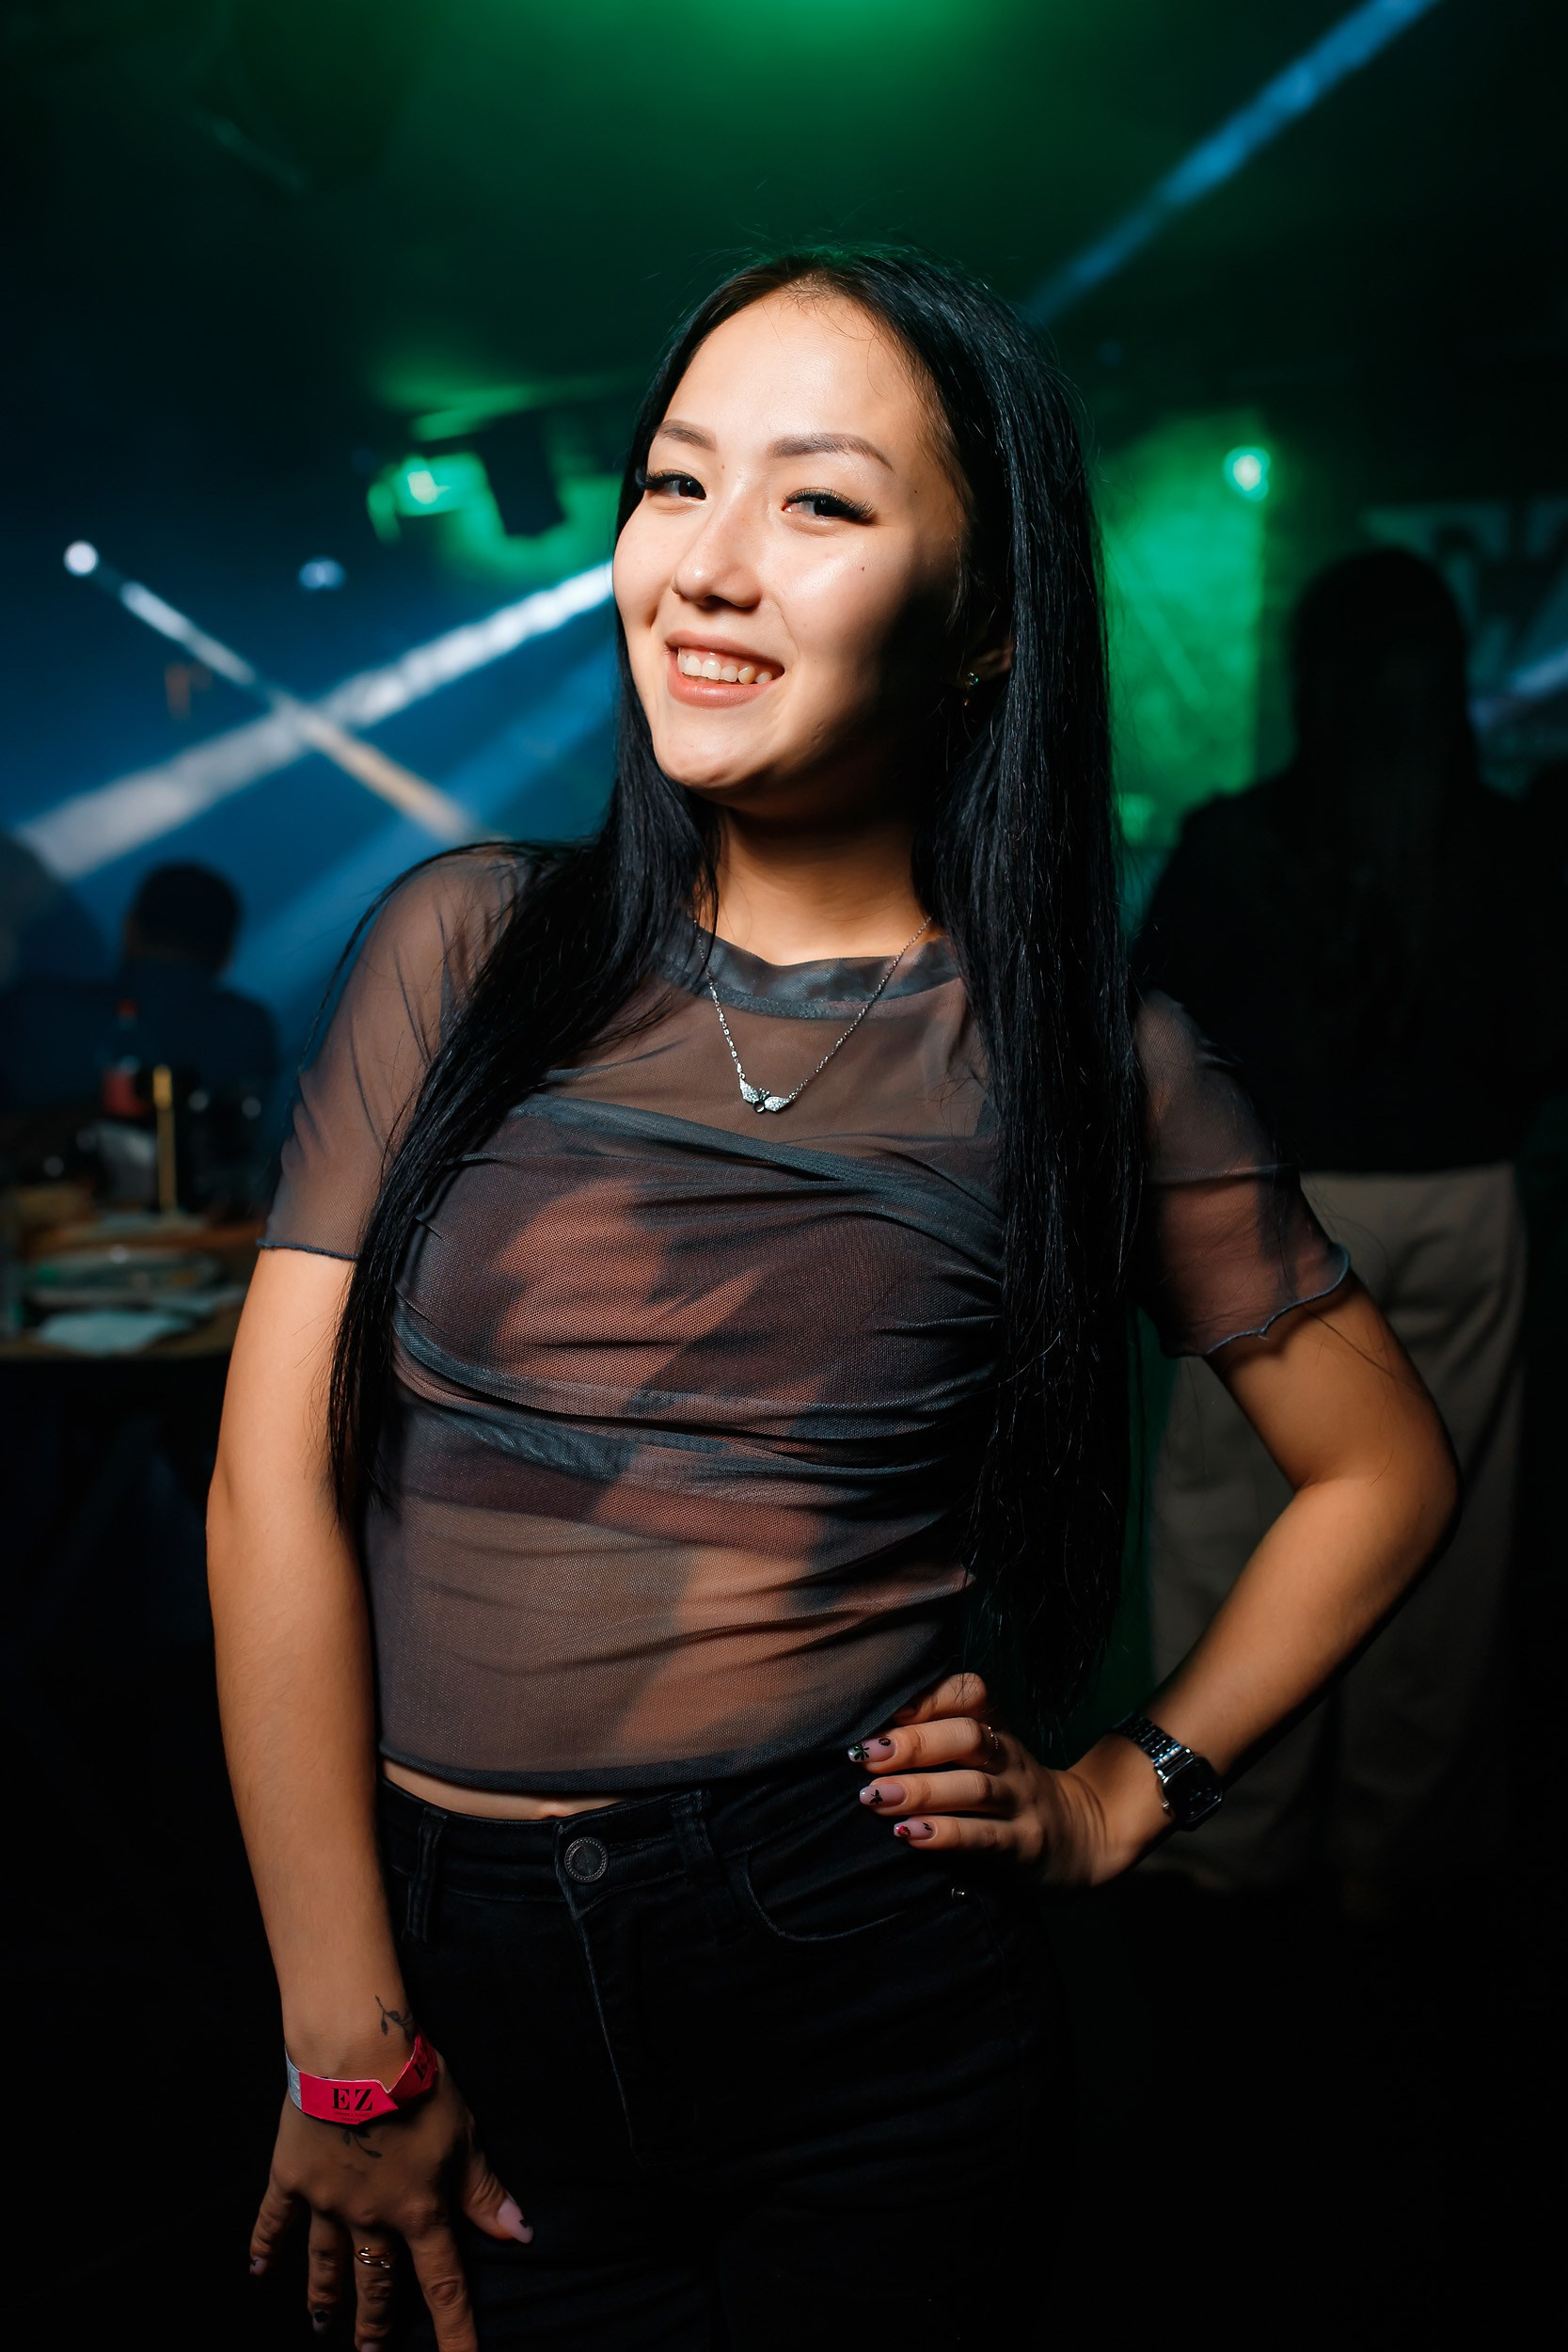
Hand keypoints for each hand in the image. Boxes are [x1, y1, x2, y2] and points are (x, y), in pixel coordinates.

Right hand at [249, 2063, 529, 2349]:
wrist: (356, 2055)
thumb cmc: (419, 2088)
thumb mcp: (465, 2138)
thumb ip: (485, 2192)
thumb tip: (520, 2234)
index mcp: (419, 2210)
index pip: (443, 2284)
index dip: (454, 2332)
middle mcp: (371, 2218)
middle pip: (376, 2281)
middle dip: (375, 2321)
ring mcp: (327, 2202)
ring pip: (327, 2262)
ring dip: (324, 2296)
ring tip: (321, 2325)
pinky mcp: (293, 2177)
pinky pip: (276, 2219)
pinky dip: (265, 2243)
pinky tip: (257, 2268)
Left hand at [849, 1672, 1160, 1888]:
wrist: (1082, 1838)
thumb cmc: (1011, 1791)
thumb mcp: (988, 1756)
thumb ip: (942, 1739)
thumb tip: (868, 1738)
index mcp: (997, 1729)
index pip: (971, 1694)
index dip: (930, 1696)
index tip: (888, 1709)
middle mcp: (1010, 1758)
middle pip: (967, 1737)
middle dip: (914, 1743)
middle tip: (867, 1756)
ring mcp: (1020, 1800)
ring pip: (972, 1787)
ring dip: (920, 1790)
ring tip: (875, 1796)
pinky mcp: (1024, 1844)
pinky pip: (984, 1836)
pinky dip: (944, 1834)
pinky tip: (908, 1833)